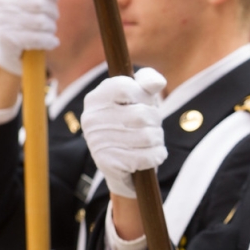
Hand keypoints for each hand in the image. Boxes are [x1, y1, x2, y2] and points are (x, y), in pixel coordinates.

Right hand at [0, 0, 65, 74]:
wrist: (13, 47)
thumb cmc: (31, 13)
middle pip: (38, 2)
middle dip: (53, 11)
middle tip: (53, 17)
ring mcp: (0, 19)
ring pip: (41, 21)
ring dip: (52, 27)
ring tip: (49, 29)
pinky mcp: (6, 39)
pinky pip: (38, 38)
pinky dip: (50, 41)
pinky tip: (52, 42)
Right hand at [81, 68, 167, 198]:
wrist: (122, 167)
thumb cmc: (133, 125)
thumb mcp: (140, 98)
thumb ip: (148, 81)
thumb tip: (157, 83)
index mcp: (96, 98)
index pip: (125, 87)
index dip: (143, 96)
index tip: (144, 103)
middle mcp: (92, 118)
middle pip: (142, 114)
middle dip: (155, 122)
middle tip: (151, 127)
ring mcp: (98, 142)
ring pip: (148, 136)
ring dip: (157, 140)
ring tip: (150, 142)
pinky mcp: (108, 164)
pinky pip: (148, 157)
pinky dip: (157, 156)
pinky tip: (150, 156)